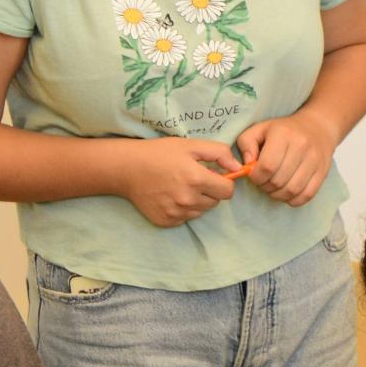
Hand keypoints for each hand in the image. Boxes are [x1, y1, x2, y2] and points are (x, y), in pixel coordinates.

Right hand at [118, 138, 242, 227]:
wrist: (127, 168)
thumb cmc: (159, 153)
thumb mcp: (191, 145)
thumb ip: (219, 153)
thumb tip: (238, 167)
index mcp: (197, 179)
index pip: (228, 191)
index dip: (224, 182)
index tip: (213, 175)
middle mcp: (188, 200)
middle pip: (215, 202)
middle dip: (210, 191)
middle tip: (193, 178)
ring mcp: (177, 213)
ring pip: (201, 211)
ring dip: (197, 200)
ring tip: (180, 186)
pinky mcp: (167, 221)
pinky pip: (186, 218)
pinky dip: (183, 209)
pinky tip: (171, 195)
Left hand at [234, 113, 336, 206]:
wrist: (317, 127)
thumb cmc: (283, 130)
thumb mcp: (260, 129)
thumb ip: (246, 143)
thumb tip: (247, 164)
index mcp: (283, 134)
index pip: (267, 166)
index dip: (256, 177)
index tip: (255, 175)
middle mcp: (301, 146)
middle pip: (278, 180)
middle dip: (266, 186)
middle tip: (264, 181)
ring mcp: (314, 160)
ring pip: (292, 190)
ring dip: (278, 195)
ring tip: (274, 188)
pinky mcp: (322, 172)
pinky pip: (307, 195)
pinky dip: (293, 199)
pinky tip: (287, 192)